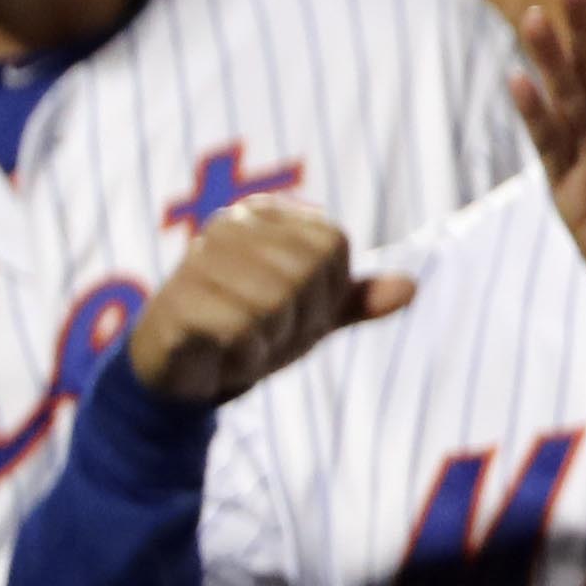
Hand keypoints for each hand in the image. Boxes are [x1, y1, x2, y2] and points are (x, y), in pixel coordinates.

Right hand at [124, 201, 412, 404]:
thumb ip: (357, 299)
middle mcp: (227, 224)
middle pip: (304, 274)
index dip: (326, 292)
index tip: (294, 307)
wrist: (183, 371)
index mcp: (267, 215)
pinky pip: (239, 331)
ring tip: (241, 338)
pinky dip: (242, 356)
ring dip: (269, 340)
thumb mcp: (313, 313)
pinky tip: (220, 352)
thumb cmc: (252, 330)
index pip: (332, 247)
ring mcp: (195, 259)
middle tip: (265, 328)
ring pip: (273, 303)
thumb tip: (410, 287)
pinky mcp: (174, 302)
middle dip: (298, 319)